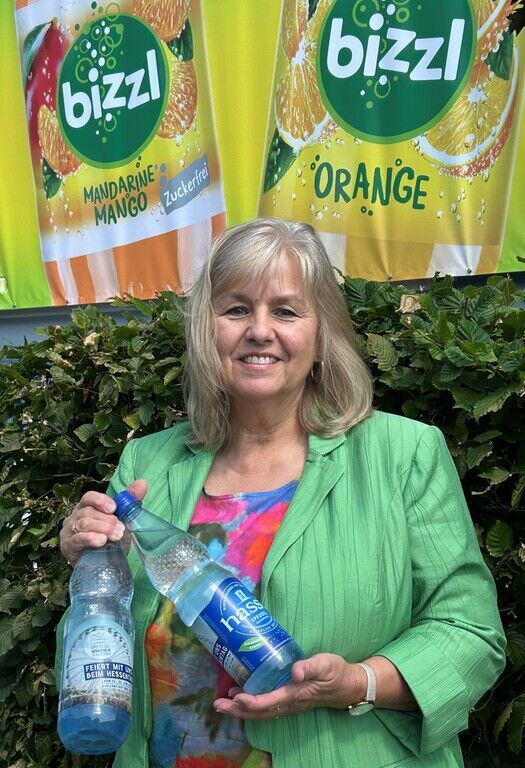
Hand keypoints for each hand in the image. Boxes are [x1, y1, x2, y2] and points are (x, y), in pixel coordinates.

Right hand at [59, 479, 147, 565]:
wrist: (106, 565)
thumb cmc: (112, 539)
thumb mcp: (123, 521)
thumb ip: (131, 502)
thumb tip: (142, 483)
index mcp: (86, 507)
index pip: (89, 497)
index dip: (101, 500)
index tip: (114, 508)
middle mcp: (74, 517)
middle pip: (87, 512)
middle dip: (107, 520)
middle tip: (121, 529)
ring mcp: (68, 532)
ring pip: (83, 524)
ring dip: (102, 529)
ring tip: (116, 536)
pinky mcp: (67, 546)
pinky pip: (76, 539)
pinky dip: (89, 539)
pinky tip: (100, 541)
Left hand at [213, 653, 366, 719]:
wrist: (348, 686)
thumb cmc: (336, 672)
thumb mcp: (326, 664)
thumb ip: (310, 667)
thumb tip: (295, 671)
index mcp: (296, 694)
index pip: (269, 702)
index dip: (251, 701)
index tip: (235, 697)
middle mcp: (289, 703)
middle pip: (260, 712)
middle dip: (237, 710)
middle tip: (217, 705)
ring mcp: (288, 704)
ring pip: (261, 712)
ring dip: (240, 710)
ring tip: (221, 703)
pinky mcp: (288, 700)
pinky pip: (266, 707)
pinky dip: (250, 705)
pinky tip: (239, 697)